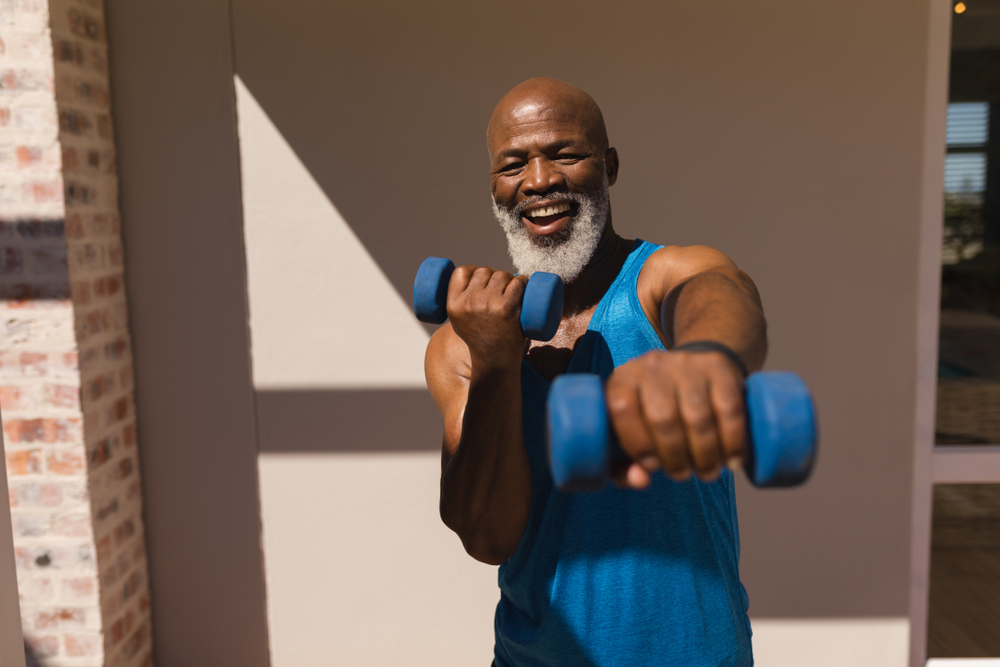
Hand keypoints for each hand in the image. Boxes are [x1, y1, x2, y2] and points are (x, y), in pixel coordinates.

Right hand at [446, 266, 528, 367]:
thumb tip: (472, 275)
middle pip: (484, 271)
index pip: (461, 272)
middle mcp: (468, 303)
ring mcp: (488, 304)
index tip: (483, 278)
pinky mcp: (507, 308)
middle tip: (501, 290)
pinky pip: (517, 282)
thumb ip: (460, 300)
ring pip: (501, 274)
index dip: (473, 270)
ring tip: (512, 292)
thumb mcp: (459, 321)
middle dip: (494, 276)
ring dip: (509, 279)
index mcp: (453, 305)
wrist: (496, 360)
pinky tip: (523, 286)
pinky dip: (523, 282)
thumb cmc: (480, 339)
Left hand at [605, 349, 746, 487]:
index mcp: (623, 379)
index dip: (637, 443)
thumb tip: (640, 480)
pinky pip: (729, 410)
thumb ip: (622, 465)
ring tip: (706, 471)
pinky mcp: (719, 368)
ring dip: (705, 455)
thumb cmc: (653, 413)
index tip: (652, 466)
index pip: (623, 408)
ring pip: (697, 417)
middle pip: (663, 418)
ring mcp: (687, 364)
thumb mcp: (629, 434)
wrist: (691, 370)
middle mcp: (652, 366)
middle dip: (674, 457)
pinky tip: (732, 459)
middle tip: (682, 474)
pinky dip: (732, 442)